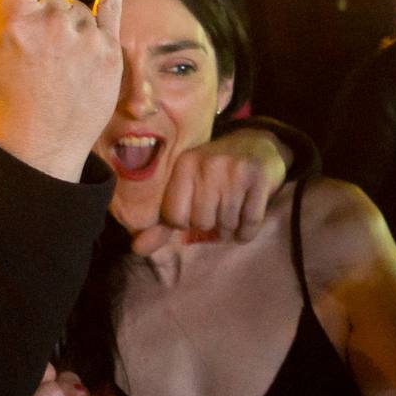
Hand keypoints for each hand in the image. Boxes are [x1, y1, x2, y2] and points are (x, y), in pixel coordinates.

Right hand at [0, 0, 129, 181]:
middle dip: (37, 12)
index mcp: (12, 18)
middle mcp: (52, 20)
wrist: (36, 154)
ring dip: (64, 26)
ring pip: (74, 8)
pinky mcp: (110, 54)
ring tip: (52, 70)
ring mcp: (84, 36)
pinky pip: (112, 8)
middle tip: (27, 56)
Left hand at [153, 129, 288, 245]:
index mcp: (184, 165)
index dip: (187, 221)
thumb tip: (137, 249)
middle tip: (219, 206)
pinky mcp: (258, 177)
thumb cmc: (216, 175)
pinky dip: (248, 230)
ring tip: (234, 208)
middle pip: (202, 222)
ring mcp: (234, 169)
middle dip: (212, 223)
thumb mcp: (187, 189)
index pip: (175, 217)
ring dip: (231, 227)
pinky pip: (249, 223)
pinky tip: (248, 214)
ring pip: (226, 225)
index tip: (197, 207)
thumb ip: (162, 222)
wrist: (258, 145)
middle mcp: (206, 164)